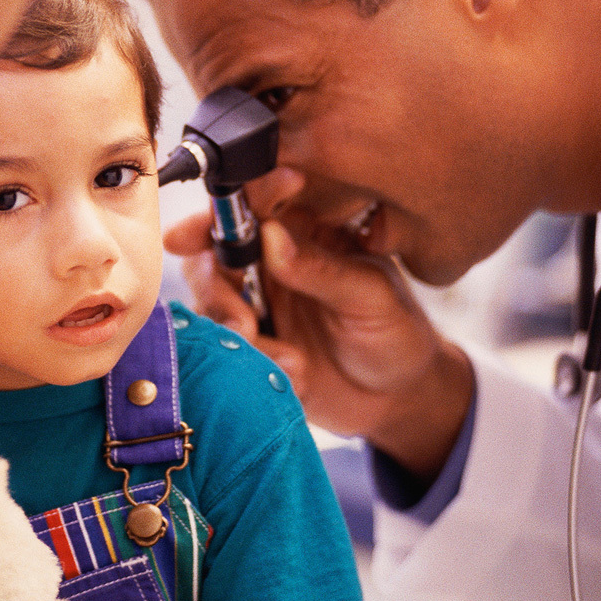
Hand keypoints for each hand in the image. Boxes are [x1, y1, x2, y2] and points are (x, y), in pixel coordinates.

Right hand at [164, 209, 473, 483]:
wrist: (394, 400)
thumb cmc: (394, 335)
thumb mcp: (372, 296)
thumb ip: (322, 268)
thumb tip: (271, 236)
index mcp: (301, 230)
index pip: (252, 200)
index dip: (230, 204)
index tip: (226, 226)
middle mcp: (265, 259)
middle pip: (209, 250)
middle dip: (214, 283)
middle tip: (244, 321)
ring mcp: (249, 302)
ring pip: (206, 299)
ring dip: (233, 330)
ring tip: (290, 361)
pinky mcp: (243, 342)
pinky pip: (217, 344)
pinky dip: (250, 362)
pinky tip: (295, 376)